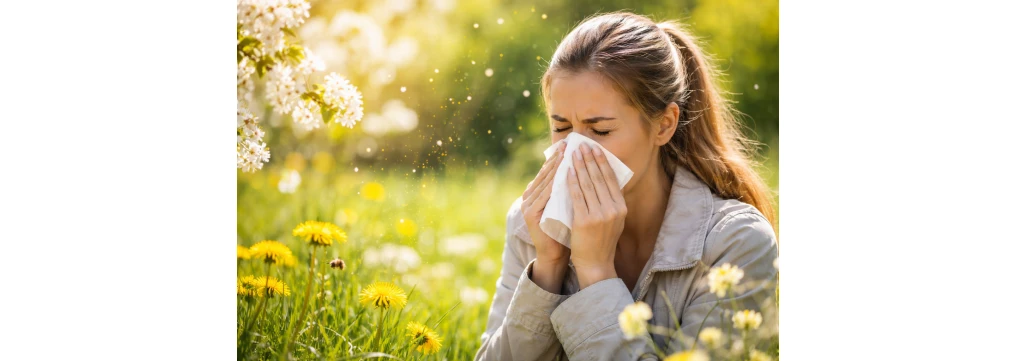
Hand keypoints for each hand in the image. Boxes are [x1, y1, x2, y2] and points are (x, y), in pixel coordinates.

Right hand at [521, 141, 569, 292]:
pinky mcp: (531, 214)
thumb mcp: (568, 205)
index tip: (572, 145)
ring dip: (557, 167)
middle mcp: (529, 196)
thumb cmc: (565, 228)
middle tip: (570, 144)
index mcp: (537, 192)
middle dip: (559, 158)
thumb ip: (570, 189)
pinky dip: (554, 184)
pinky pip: (544, 195)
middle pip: (546, 173)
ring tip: (568, 155)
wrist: (556, 254)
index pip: (549, 170)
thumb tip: (585, 170)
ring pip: (545, 181)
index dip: (560, 157)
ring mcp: (528, 205)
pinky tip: (564, 175)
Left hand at [567, 144, 626, 288]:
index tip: (595, 148)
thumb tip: (604, 178)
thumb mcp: (614, 220)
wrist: (595, 263)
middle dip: (590, 159)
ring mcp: (599, 215)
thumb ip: (611, 202)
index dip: (602, 162)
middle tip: (582, 145)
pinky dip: (572, 181)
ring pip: (588, 184)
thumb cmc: (601, 240)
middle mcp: (613, 209)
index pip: (611, 179)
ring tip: (573, 153)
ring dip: (580, 166)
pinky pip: (577, 196)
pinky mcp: (585, 220)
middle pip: (599, 178)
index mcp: (621, 207)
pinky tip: (567, 171)